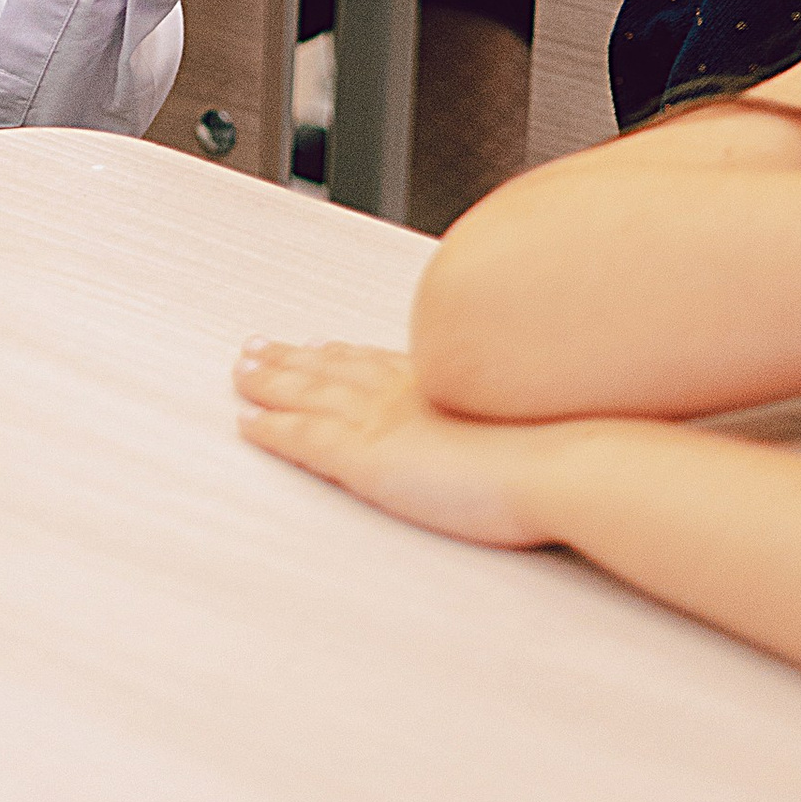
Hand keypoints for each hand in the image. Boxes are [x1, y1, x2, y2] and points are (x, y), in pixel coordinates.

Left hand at [235, 341, 583, 550]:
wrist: (557, 455)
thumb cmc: (559, 441)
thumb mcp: (528, 411)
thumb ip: (505, 412)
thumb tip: (522, 422)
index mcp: (436, 377)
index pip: (373, 360)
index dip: (338, 352)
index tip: (316, 343)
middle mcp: (400, 389)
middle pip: (329, 367)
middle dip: (289, 358)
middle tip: (256, 349)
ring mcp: (380, 421)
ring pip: (305, 394)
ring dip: (269, 383)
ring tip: (241, 376)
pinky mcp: (366, 458)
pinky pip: (303, 440)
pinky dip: (272, 431)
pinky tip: (249, 427)